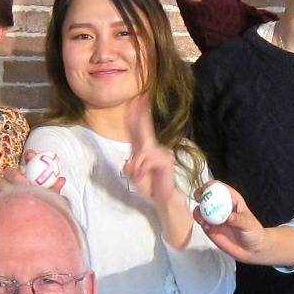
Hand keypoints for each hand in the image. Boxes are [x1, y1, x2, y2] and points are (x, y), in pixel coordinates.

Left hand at [122, 97, 193, 249]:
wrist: (162, 196)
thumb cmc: (149, 185)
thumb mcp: (134, 177)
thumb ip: (130, 168)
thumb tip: (128, 162)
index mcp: (144, 149)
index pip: (138, 130)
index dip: (136, 116)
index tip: (135, 101)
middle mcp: (153, 148)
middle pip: (145, 130)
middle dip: (141, 115)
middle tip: (141, 97)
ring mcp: (161, 153)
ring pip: (141, 153)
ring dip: (136, 167)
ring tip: (138, 176)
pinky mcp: (165, 160)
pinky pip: (147, 161)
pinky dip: (142, 170)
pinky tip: (144, 176)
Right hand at [195, 183, 291, 265]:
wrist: (250, 249)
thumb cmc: (253, 232)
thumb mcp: (249, 224)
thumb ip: (239, 220)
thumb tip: (229, 217)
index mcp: (231, 199)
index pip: (219, 187)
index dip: (211, 185)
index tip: (206, 189)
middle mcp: (220, 205)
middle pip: (206, 195)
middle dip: (200, 195)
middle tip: (199, 200)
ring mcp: (214, 216)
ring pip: (201, 208)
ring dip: (198, 211)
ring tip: (202, 219)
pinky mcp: (209, 227)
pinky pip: (201, 220)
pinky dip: (199, 221)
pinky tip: (205, 226)